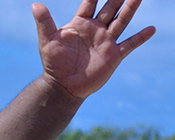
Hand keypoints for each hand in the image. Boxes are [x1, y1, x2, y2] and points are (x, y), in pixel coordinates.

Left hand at [33, 0, 155, 99]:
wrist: (63, 85)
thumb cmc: (53, 62)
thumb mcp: (47, 40)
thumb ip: (44, 22)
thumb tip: (35, 5)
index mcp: (80, 23)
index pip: (90, 2)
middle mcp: (95, 29)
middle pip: (110, 8)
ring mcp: (106, 41)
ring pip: (121, 21)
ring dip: (130, 9)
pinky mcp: (113, 55)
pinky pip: (129, 44)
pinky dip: (140, 37)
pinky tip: (151, 29)